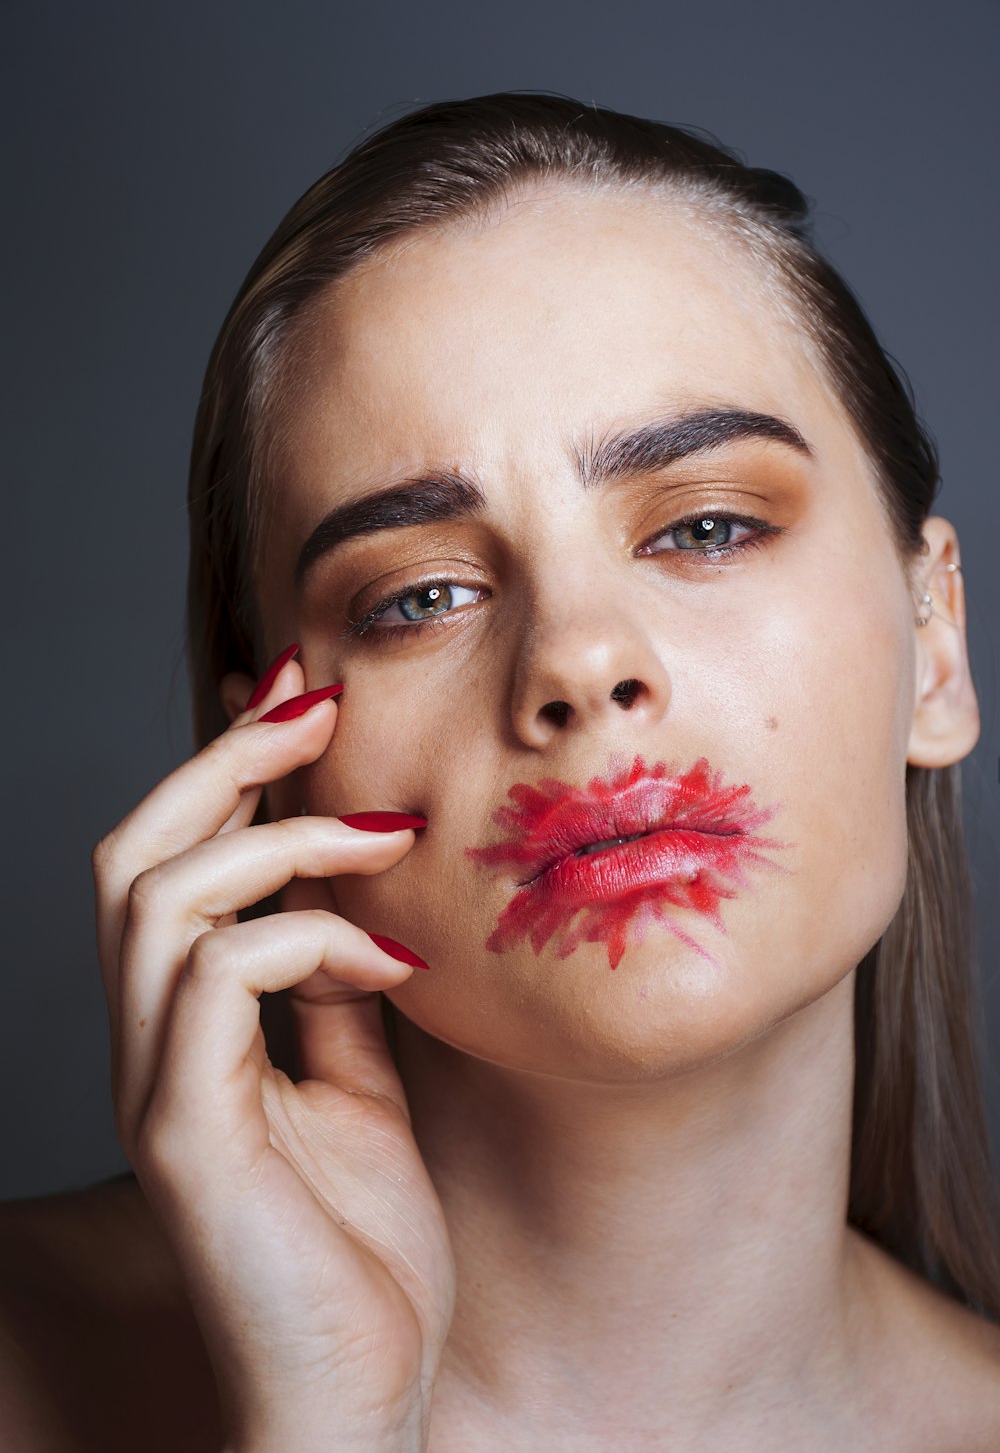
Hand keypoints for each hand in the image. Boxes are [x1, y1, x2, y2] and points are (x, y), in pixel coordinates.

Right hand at [92, 650, 455, 1451]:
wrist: (356, 1400)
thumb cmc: (360, 1253)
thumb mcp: (365, 1089)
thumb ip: (341, 997)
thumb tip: (358, 903)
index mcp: (192, 1030)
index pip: (179, 862)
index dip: (229, 766)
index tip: (303, 693)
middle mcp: (153, 1043)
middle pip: (139, 852)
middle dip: (225, 758)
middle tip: (313, 698)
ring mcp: (158, 1084)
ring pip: (159, 896)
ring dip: (276, 839)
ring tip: (381, 834)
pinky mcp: (185, 1132)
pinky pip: (217, 980)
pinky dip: (306, 940)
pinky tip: (391, 964)